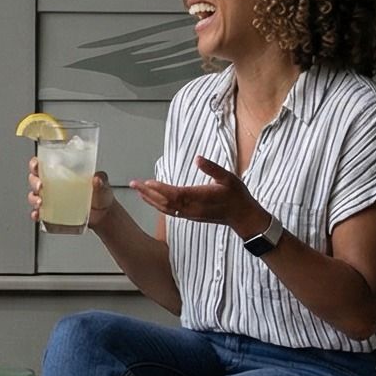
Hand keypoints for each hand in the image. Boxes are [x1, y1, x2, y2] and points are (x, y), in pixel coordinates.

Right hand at [27, 157, 117, 228]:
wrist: (103, 215)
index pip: (43, 164)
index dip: (35, 164)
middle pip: (34, 179)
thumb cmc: (100, 195)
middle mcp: (53, 185)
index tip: (36, 165)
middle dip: (34, 182)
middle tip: (41, 186)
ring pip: (34, 196)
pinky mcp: (52, 213)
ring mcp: (51, 199)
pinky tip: (38, 215)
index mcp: (61, 173)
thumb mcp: (102, 184)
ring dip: (33, 199)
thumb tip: (97, 178)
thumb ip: (101, 180)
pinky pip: (39, 213)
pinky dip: (36, 214)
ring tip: (40, 202)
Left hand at [130, 155, 265, 234]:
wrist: (242, 217)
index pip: (175, 194)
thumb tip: (198, 158)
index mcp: (200, 198)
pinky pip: (169, 211)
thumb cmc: (237, 196)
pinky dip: (157, 205)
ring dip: (149, 199)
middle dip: (147, 193)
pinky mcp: (189, 216)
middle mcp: (191, 208)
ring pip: (165, 208)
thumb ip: (212, 169)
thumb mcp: (229, 178)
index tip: (147, 182)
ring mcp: (189, 214)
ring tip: (137, 190)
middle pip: (164, 202)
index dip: (160, 189)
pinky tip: (151, 199)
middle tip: (133, 184)